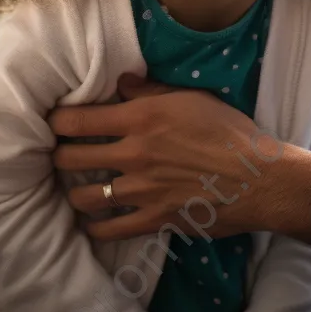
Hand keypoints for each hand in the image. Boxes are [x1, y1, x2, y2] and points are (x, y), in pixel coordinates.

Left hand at [49, 74, 310, 243]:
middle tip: (57, 155)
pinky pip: (108, 229)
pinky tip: (92, 222)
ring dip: (74, 192)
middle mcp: (134, 154)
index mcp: (141, 119)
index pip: (77, 119)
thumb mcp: (192, 97)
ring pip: (84, 196)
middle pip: (70, 158)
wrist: (257, 177)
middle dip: (57, 156)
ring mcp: (141, 190)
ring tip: (75, 188)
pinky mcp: (153, 219)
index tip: (53, 121)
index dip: (56, 120)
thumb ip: (151, 90)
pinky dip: (94, 226)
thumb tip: (120, 82)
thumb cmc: (229, 131)